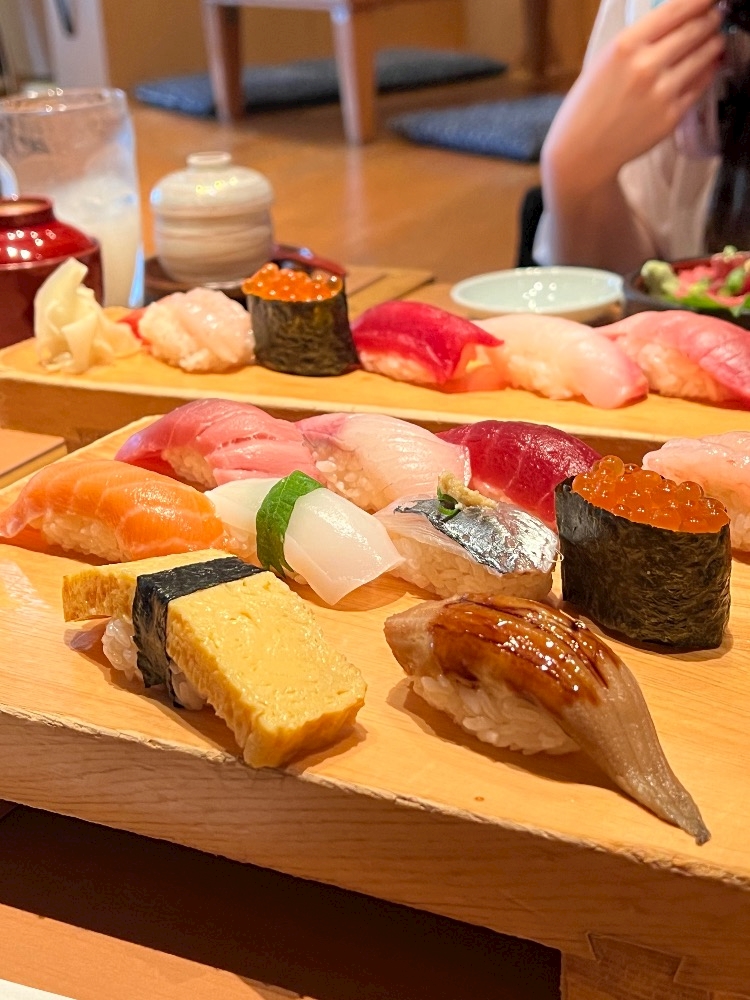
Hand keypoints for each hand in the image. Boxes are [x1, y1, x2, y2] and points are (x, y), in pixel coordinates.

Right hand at [542, 0, 724, 187]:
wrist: (582, 151)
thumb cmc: (589, 104)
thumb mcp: (605, 60)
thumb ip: (639, 39)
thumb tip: (675, 19)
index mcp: (625, 46)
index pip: (676, 10)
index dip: (699, 1)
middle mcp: (646, 66)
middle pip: (695, 30)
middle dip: (711, 19)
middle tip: (716, 15)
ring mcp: (662, 93)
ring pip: (704, 56)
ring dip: (714, 43)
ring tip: (716, 39)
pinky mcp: (671, 116)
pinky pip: (700, 85)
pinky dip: (708, 71)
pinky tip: (708, 66)